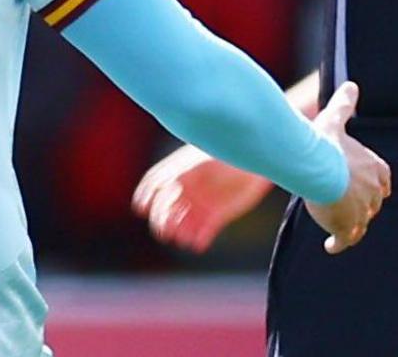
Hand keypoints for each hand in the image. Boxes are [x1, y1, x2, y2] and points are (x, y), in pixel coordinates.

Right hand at [133, 143, 274, 252]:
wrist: (256, 159)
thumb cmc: (228, 153)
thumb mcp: (204, 160)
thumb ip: (187, 172)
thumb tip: (173, 184)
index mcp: (181, 170)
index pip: (156, 185)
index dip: (146, 197)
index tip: (141, 209)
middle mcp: (188, 188)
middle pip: (167, 207)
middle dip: (162, 220)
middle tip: (163, 231)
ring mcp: (202, 202)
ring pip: (184, 221)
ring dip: (180, 231)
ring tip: (183, 239)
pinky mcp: (218, 215)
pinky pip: (205, 230)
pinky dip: (200, 238)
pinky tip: (198, 244)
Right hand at [301, 82, 390, 253]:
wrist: (316, 165)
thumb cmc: (325, 141)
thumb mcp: (335, 120)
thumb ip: (345, 105)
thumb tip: (351, 85)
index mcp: (376, 169)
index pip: (383, 182)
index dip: (374, 187)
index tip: (365, 189)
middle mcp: (374, 192)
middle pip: (372, 205)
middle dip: (361, 207)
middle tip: (345, 208)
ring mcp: (362, 212)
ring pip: (360, 224)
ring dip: (351, 227)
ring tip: (339, 231)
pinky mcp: (347, 226)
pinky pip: (346, 240)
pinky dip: (340, 244)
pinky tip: (331, 247)